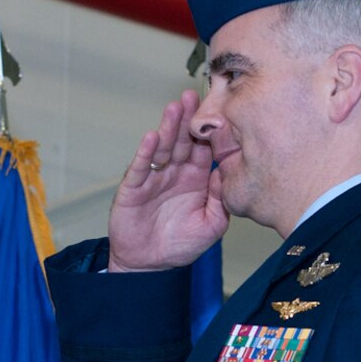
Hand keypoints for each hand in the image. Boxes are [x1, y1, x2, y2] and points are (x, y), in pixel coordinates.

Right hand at [106, 91, 228, 272]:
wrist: (148, 266)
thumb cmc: (180, 246)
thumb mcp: (211, 226)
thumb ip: (221, 201)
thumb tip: (226, 175)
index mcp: (196, 179)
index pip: (205, 149)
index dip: (210, 131)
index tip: (219, 110)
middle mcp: (175, 173)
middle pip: (182, 141)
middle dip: (187, 119)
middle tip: (193, 96)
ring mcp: (154, 178)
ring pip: (162, 148)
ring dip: (168, 127)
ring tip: (174, 107)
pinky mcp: (134, 188)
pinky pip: (141, 167)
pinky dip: (145, 152)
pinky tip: (152, 137)